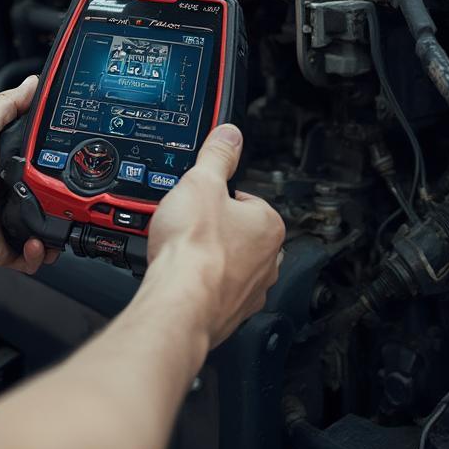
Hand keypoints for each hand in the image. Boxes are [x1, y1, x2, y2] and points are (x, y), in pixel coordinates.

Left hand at [0, 77, 59, 274]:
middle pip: (49, 200)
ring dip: (57, 232)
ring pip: (45, 231)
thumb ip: (10, 103)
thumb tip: (33, 83)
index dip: (59, 167)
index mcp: (7, 167)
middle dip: (65, 202)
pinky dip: (40, 254)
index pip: (42, 167)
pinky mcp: (4, 247)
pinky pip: (31, 258)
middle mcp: (9, 195)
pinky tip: (39, 242)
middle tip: (74, 198)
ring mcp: (7, 223)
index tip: (75, 163)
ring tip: (62, 224)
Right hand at [146, 124, 284, 349]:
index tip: (198, 197)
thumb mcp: (201, 183)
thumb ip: (217, 155)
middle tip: (186, 224)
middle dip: (213, 228)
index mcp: (268, 224)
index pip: (245, 199)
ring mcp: (250, 290)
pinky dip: (199, 283)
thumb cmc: (194, 249)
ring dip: (207, 257)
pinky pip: (214, 290)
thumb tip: (229, 135)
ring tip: (180, 251)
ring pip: (228, 263)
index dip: (216, 196)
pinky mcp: (230, 313)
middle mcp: (268, 260)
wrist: (180, 302)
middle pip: (237, 232)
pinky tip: (181, 276)